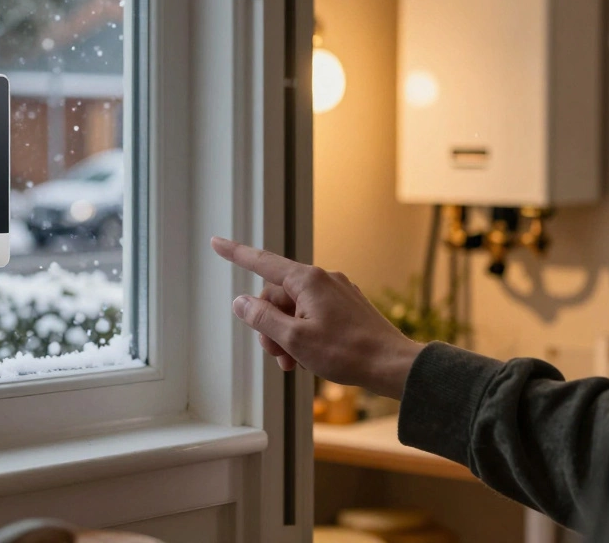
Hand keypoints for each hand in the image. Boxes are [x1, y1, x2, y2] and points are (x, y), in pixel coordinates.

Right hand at [211, 237, 424, 399]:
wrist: (392, 365)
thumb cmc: (347, 352)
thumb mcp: (295, 339)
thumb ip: (263, 318)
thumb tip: (241, 302)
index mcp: (308, 280)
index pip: (262, 262)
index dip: (236, 254)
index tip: (216, 243)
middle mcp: (323, 279)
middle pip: (277, 295)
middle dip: (270, 325)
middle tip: (277, 355)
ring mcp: (337, 292)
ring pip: (295, 308)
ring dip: (287, 335)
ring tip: (294, 362)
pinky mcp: (346, 307)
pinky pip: (313, 314)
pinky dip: (304, 334)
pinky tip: (309, 358)